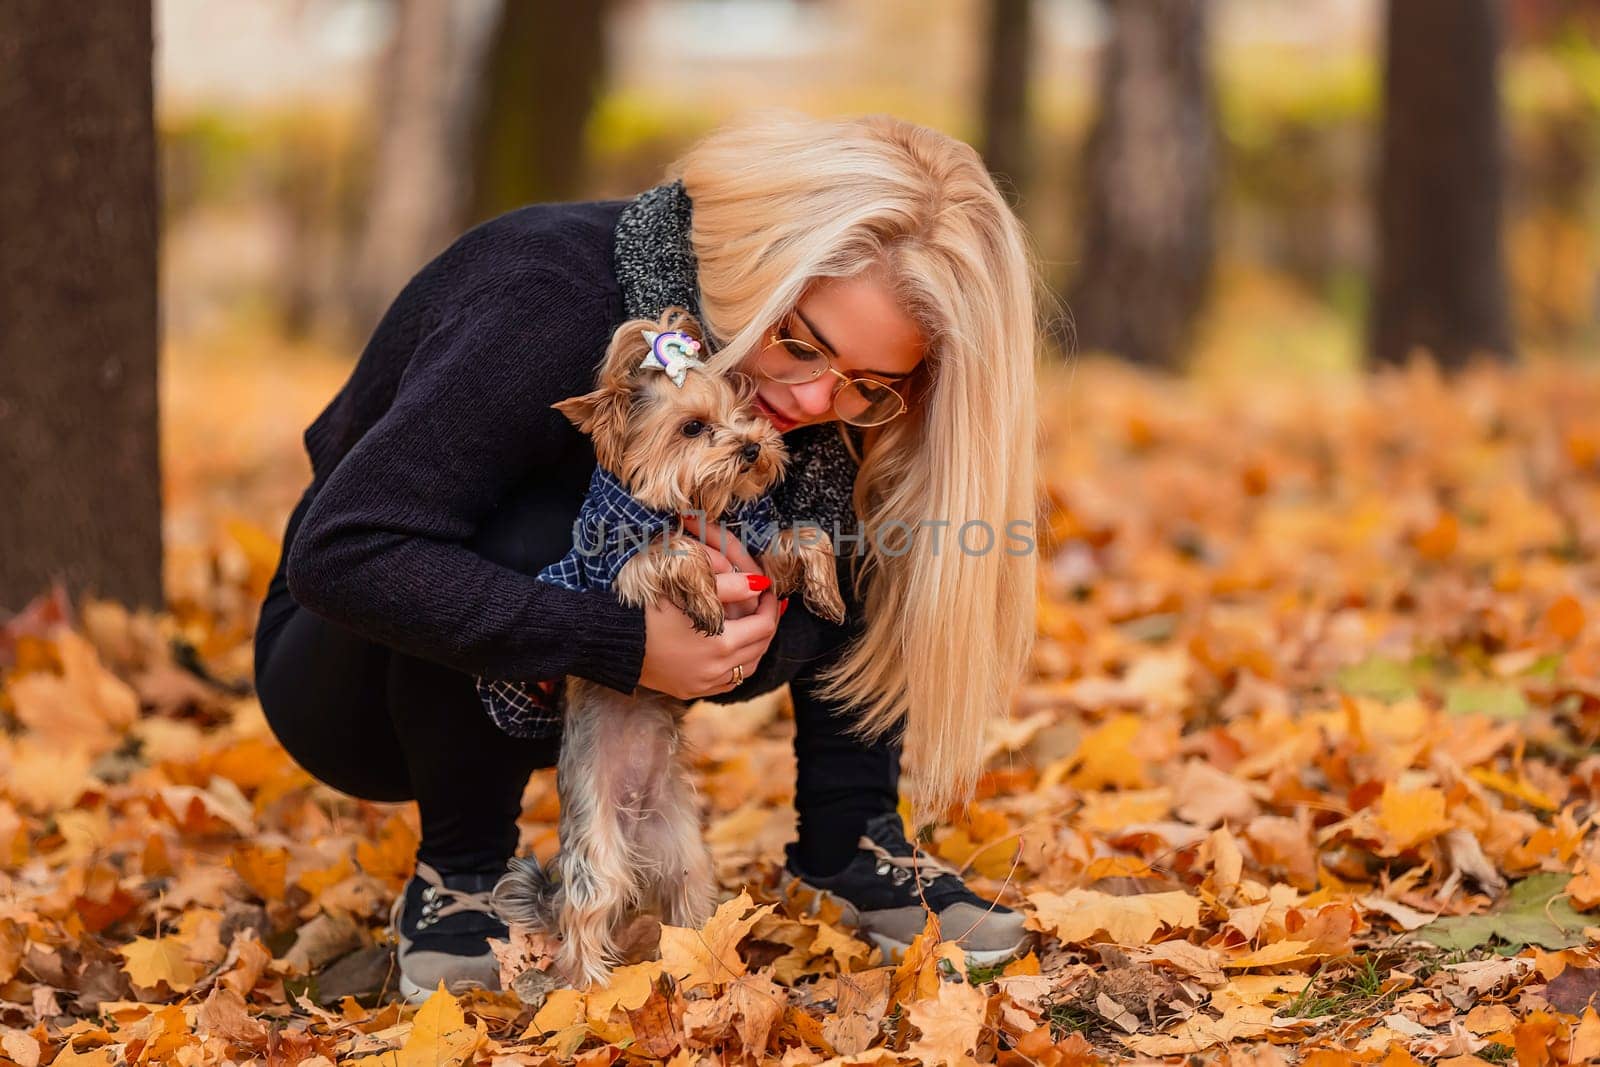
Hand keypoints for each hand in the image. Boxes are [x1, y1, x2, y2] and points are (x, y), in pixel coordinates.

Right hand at [635, 515, 780, 699]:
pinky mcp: (689, 691)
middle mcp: (715, 670)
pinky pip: (726, 682)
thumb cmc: (646, 609)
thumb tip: (760, 585)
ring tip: (750, 627)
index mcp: (720, 645)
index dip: (770, 606)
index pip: (764, 626)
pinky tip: (729, 651)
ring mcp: (702, 684)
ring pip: (746, 669)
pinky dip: (735, 666)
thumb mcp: (688, 592)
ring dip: (754, 647)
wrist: (609, 639)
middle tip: (762, 605)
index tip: (767, 590)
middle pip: (759, 648)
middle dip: (765, 625)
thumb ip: (729, 587)